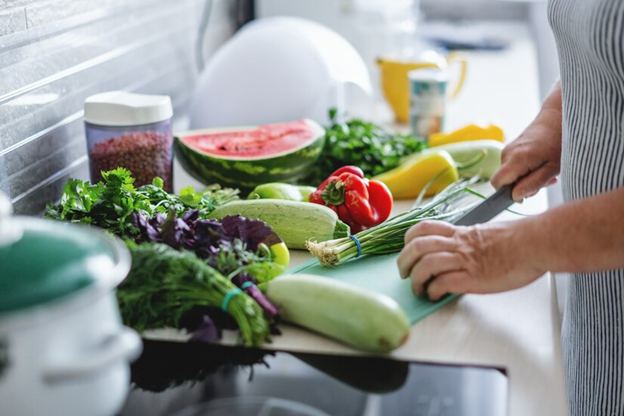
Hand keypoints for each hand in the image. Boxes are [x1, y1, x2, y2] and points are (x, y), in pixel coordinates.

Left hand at [397, 220, 545, 299]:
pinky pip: (443, 282)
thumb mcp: (488, 232)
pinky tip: (435, 295)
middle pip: (417, 246)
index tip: (407, 248)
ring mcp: (465, 261)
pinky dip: (433, 290)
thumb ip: (471, 240)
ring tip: (417, 288)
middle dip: (404, 260)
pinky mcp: (473, 278)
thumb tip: (464, 248)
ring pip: (425, 264)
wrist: (537, 243)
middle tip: (403, 272)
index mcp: (461, 232)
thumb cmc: (520, 239)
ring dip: (415, 279)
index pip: (424, 228)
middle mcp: (458, 245)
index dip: (409, 238)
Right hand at [491, 84, 562, 200]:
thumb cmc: (559, 142)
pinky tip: (541, 164)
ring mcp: (508, 149)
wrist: (558, 117)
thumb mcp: (552, 169)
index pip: (497, 183)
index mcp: (515, 159)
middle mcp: (507, 154)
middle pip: (505, 180)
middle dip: (521, 185)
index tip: (527, 192)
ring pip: (510, 174)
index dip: (508, 192)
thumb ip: (532, 184)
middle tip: (544, 180)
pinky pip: (513, 166)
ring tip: (545, 170)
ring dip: (526, 177)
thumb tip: (515, 196)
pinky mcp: (511, 147)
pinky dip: (526, 169)